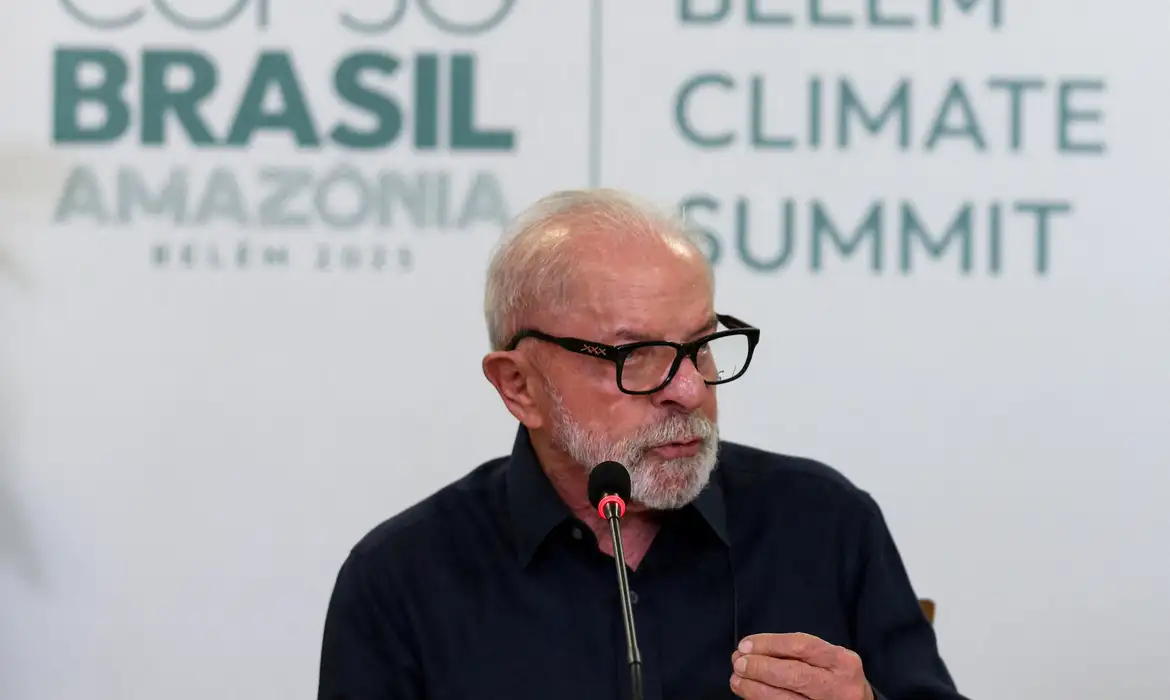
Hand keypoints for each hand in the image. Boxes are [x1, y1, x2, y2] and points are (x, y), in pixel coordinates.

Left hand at [729, 632, 873, 699]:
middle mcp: (839, 687)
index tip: (746, 645)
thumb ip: (798, 652)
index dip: (769, 644)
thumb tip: (752, 649)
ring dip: (754, 690)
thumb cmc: (836, 678)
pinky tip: (750, 695)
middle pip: (794, 675)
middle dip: (760, 668)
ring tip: (737, 680)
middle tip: (738, 663)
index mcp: (843, 662)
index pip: (801, 646)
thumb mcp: (829, 659)